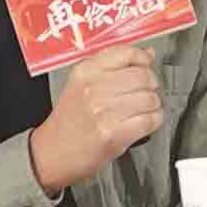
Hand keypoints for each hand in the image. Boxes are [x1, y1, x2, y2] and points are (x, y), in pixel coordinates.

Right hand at [26, 46, 165, 194]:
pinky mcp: (114, 134)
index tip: (146, 66)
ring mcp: (103, 112)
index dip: (144, 60)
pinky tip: (143, 122)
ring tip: (142, 109)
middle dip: (152, 84)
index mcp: (85, 71)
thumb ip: (115, 66)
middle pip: (143, 76)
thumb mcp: (83, 84)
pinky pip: (150, 120)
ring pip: (150, 98)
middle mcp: (93, 88)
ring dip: (153, 105)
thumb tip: (148, 53)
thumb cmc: (69, 120)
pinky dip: (154, 121)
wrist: (53, 152)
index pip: (127, 53)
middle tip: (146, 91)